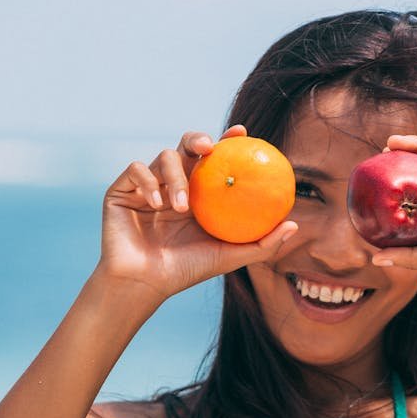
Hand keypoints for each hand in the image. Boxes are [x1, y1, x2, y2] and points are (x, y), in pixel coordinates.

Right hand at [97, 124, 297, 299]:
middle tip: (209, 148)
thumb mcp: (230, 257)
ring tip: (182, 207)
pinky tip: (157, 203)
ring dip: (176, 179)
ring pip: (163, 157)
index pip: (215, 159)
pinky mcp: (122, 190)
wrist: (144, 284)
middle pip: (187, 146)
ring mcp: (148, 185)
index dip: (228, 141)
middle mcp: (174, 182)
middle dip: (198, 138)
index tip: (243, 133)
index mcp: (199, 192)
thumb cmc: (187, 270)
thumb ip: (263, 243)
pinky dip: (148, 183)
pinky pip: (135, 170)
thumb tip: (295, 224)